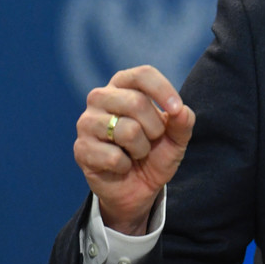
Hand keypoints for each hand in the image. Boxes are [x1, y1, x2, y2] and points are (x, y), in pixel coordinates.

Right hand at [73, 65, 194, 234]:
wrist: (137, 188)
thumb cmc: (156, 153)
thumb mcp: (177, 138)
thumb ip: (183, 122)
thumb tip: (181, 111)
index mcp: (123, 85)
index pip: (143, 75)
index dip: (163, 90)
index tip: (176, 109)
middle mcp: (100, 97)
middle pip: (136, 102)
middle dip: (154, 128)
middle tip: (152, 140)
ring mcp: (87, 122)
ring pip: (126, 130)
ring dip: (141, 149)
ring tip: (136, 153)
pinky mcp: (81, 148)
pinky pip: (114, 157)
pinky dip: (125, 166)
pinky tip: (121, 166)